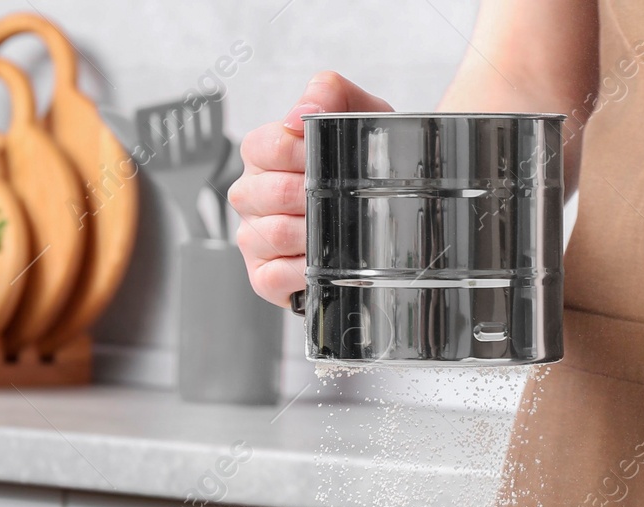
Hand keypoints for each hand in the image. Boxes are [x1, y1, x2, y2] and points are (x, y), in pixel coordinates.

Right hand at [230, 72, 392, 306]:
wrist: (391, 205)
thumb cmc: (364, 160)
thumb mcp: (359, 113)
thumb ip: (331, 92)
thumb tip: (302, 112)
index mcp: (264, 155)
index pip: (263, 147)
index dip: (299, 153)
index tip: (330, 158)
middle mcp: (252, 195)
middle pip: (266, 193)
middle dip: (309, 196)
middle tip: (342, 198)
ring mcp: (254, 236)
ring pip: (270, 234)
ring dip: (310, 235)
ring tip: (338, 230)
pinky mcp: (264, 276)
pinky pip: (271, 276)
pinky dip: (300, 272)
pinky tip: (323, 264)